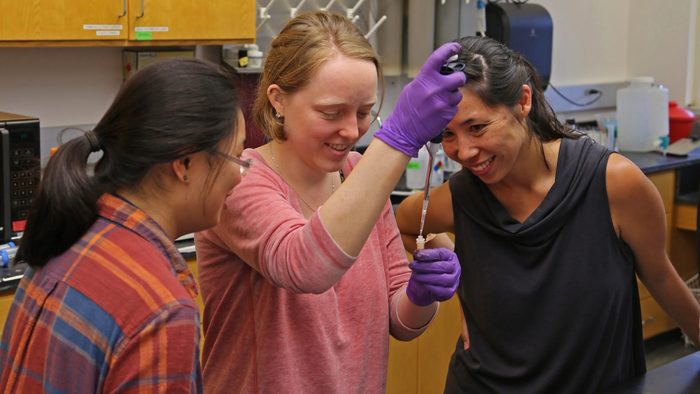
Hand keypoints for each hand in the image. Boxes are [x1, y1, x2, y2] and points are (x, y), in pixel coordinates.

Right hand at [374, 42, 465, 156]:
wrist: (404, 131)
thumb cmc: (406, 110)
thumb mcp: (412, 88)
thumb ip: (426, 79)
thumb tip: (439, 72)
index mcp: (424, 79)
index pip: (439, 57)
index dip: (450, 49)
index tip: (455, 48)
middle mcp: (435, 88)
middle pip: (459, 77)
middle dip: (457, 80)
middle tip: (451, 83)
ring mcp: (442, 102)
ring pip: (458, 94)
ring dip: (452, 96)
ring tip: (439, 102)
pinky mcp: (447, 114)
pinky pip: (454, 107)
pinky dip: (449, 108)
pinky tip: (438, 112)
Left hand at [406, 248, 460, 306]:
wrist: (431, 283)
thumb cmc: (428, 267)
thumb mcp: (425, 259)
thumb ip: (421, 255)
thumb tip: (417, 254)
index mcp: (450, 256)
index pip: (441, 254)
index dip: (428, 254)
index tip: (416, 255)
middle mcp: (455, 267)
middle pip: (442, 266)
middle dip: (425, 266)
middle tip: (412, 265)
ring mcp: (454, 280)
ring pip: (443, 279)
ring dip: (427, 277)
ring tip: (415, 276)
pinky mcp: (450, 291)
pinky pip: (443, 291)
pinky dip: (432, 288)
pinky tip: (423, 284)